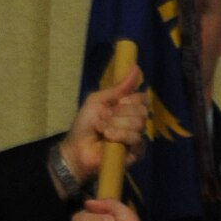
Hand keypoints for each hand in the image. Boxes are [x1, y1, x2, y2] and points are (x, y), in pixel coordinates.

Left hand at [59, 67, 145, 183]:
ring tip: (102, 129)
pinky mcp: (136, 153)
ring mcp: (136, 139)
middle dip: (120, 112)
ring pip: (139, 124)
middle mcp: (135, 123)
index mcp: (128, 109)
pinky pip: (136, 139)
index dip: (132, 99)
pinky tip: (108, 137)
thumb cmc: (85, 125)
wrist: (76, 148)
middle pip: (142, 110)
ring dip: (116, 124)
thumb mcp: (98, 100)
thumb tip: (136, 67)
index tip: (118, 101)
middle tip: (104, 118)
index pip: (143, 99)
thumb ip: (119, 87)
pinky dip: (120, 135)